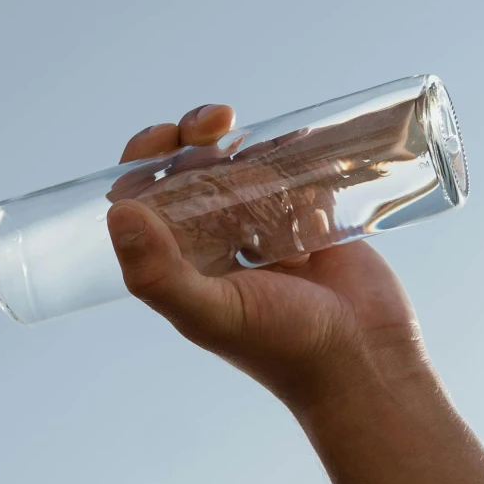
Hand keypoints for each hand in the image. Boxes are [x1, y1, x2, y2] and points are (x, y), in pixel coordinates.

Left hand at [109, 104, 427, 414]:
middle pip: (191, 170)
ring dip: (249, 149)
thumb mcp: (212, 313)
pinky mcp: (310, 219)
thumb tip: (118, 213)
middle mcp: (216, 243)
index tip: (167, 138)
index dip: (145, 158)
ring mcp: (264, 229)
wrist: (365, 361)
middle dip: (198, 137)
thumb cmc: (284, 347)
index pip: (144, 196)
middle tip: (219, 122)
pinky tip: (304, 167)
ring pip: (242, 166)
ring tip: (262, 157)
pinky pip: (295, 171)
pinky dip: (297, 158)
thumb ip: (160, 274)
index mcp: (181, 262)